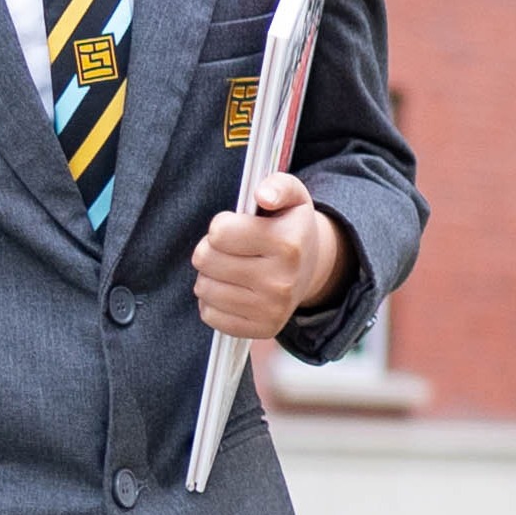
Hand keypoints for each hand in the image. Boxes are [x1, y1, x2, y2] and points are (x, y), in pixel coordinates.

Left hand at [193, 168, 352, 342]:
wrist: (311, 269)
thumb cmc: (290, 227)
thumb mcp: (292, 196)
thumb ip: (277, 184)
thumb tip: (263, 195)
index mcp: (288, 244)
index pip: (219, 233)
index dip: (221, 226)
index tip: (236, 227)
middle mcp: (281, 281)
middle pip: (206, 260)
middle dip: (210, 249)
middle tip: (229, 249)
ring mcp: (271, 310)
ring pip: (204, 288)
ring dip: (210, 275)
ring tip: (230, 268)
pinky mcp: (260, 330)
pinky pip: (210, 315)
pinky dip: (213, 302)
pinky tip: (232, 290)